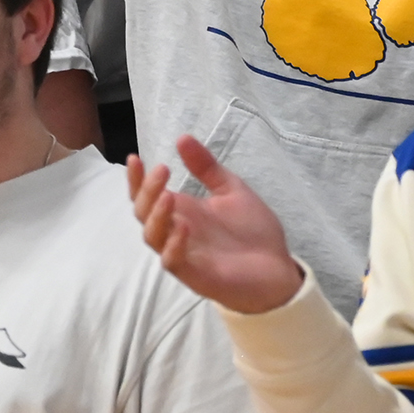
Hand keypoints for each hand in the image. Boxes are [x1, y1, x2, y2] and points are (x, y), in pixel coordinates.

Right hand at [127, 134, 305, 314]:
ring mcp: (183, 254)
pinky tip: (184, 227)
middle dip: (146, 190)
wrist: (278, 269)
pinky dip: (173, 245)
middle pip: (143, 212)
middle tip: (162, 171)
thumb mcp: (231, 190)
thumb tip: (182, 137)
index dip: (137, 178)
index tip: (135, 158)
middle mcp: (176, 231)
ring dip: (156, 216)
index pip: (147, 194)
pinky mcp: (194, 275)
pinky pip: (172, 262)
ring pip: (152, 237)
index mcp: (182, 211)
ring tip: (168, 196)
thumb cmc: (252, 232)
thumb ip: (206, 168)